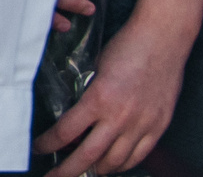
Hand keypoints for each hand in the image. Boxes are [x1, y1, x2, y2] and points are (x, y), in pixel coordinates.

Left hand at [35, 12, 188, 175]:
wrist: (163, 39)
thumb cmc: (127, 47)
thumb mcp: (95, 68)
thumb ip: (87, 94)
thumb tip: (75, 113)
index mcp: (99, 99)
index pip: (66, 132)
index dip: (49, 145)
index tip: (39, 149)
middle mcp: (120, 117)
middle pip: (88, 156)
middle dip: (68, 170)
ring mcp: (142, 124)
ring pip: (114, 161)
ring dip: (96, 170)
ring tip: (83, 172)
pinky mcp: (158, 126)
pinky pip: (138, 155)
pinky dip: (123, 165)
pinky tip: (112, 165)